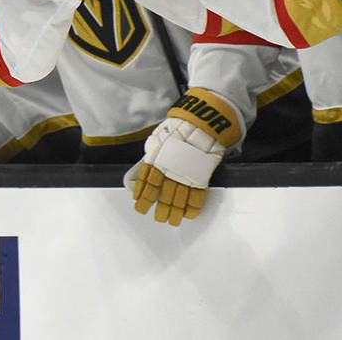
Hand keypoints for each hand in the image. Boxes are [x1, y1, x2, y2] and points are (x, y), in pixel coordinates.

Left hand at [126, 87, 241, 225]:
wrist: (201, 121)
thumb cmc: (177, 128)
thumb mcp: (157, 138)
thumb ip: (151, 154)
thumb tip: (142, 170)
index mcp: (157, 158)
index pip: (147, 180)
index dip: (143, 194)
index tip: (139, 205)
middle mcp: (170, 167)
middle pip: (163, 192)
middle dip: (159, 207)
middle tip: (157, 218)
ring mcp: (186, 171)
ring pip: (179, 196)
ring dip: (174, 210)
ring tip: (171, 220)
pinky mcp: (202, 173)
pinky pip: (197, 193)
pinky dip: (193, 206)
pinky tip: (188, 214)